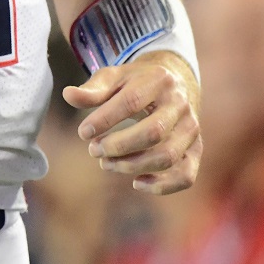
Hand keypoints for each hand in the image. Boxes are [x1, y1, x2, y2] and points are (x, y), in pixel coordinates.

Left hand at [62, 50, 201, 194]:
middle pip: (153, 132)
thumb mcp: (114, 77)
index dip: (106, 119)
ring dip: (133, 166)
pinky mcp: (195, 149)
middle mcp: (181, 104)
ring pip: (168, 156)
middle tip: (94, 150)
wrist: (172, 84)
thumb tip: (68, 95)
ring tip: (105, 164)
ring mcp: (191, 128)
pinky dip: (163, 185)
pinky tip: (137, 183)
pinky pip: (186, 175)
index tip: (83, 132)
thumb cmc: (135, 82)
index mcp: (159, 80)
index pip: (132, 101)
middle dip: (119, 146)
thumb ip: (93, 89)